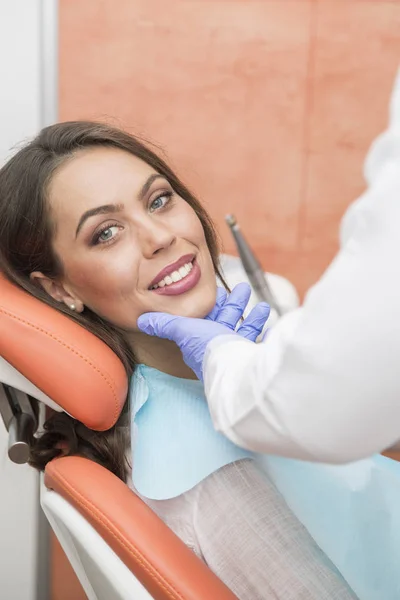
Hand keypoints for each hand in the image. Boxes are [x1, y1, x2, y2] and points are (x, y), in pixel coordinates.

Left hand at [137, 283, 269, 379]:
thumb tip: (142, 320)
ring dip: (250, 313)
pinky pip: (256, 342)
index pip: (204, 319)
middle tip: (242, 288)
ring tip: (258, 300)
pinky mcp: (251, 357)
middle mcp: (217, 348)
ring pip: (242, 329)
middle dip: (233, 303)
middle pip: (224, 321)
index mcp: (200, 341)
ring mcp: (235, 353)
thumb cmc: (209, 349)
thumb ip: (164, 324)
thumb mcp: (183, 330)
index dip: (211, 305)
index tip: (218, 291)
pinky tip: (269, 321)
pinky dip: (262, 330)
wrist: (235, 370)